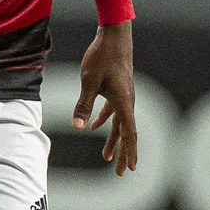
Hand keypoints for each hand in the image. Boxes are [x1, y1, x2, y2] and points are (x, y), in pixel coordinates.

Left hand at [71, 24, 137, 173]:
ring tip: (107, 157)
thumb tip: (77, 127)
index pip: (129, 133)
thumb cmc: (101, 57)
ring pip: (120, 123)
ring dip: (114, 140)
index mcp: (124, 102)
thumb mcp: (89, 81)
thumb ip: (83, 105)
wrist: (113, 36)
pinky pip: (113, 111)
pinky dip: (105, 121)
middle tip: (123, 172)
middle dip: (124, 153)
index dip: (130, 152)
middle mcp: (128, 101)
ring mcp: (124, 96)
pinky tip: (93, 128)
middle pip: (127, 133)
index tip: (131, 168)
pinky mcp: (118, 89)